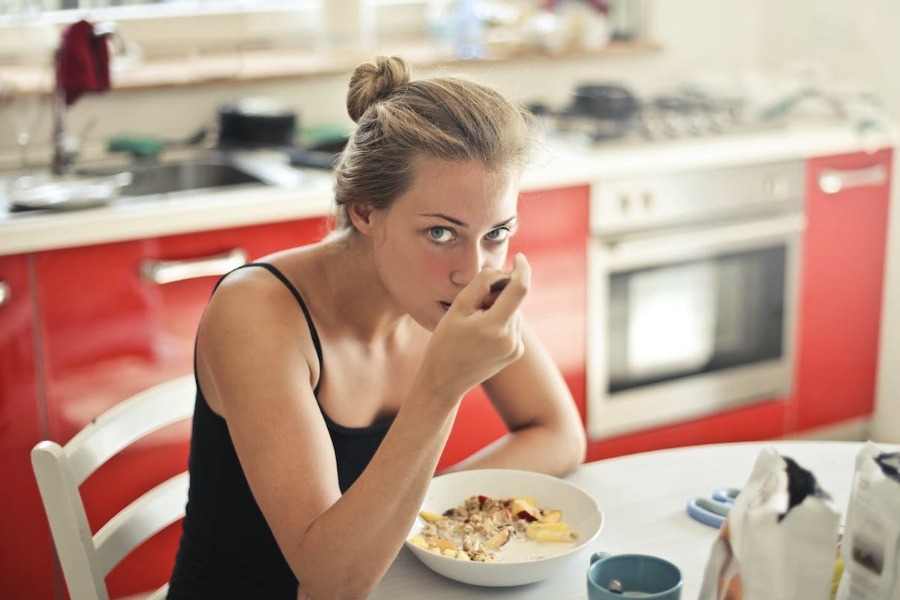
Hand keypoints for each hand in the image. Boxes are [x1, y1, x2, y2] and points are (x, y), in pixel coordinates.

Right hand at [419, 253, 530, 401]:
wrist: (444, 380)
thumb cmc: (445, 341)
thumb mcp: (458, 308)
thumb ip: (482, 283)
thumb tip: (502, 271)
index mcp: (495, 327)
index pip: (520, 288)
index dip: (522, 269)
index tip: (520, 258)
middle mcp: (511, 339)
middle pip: (514, 300)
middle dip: (499, 293)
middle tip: (474, 305)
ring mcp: (515, 348)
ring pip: (514, 312)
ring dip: (499, 308)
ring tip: (474, 323)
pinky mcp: (516, 352)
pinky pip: (512, 325)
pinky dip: (501, 320)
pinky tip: (481, 334)